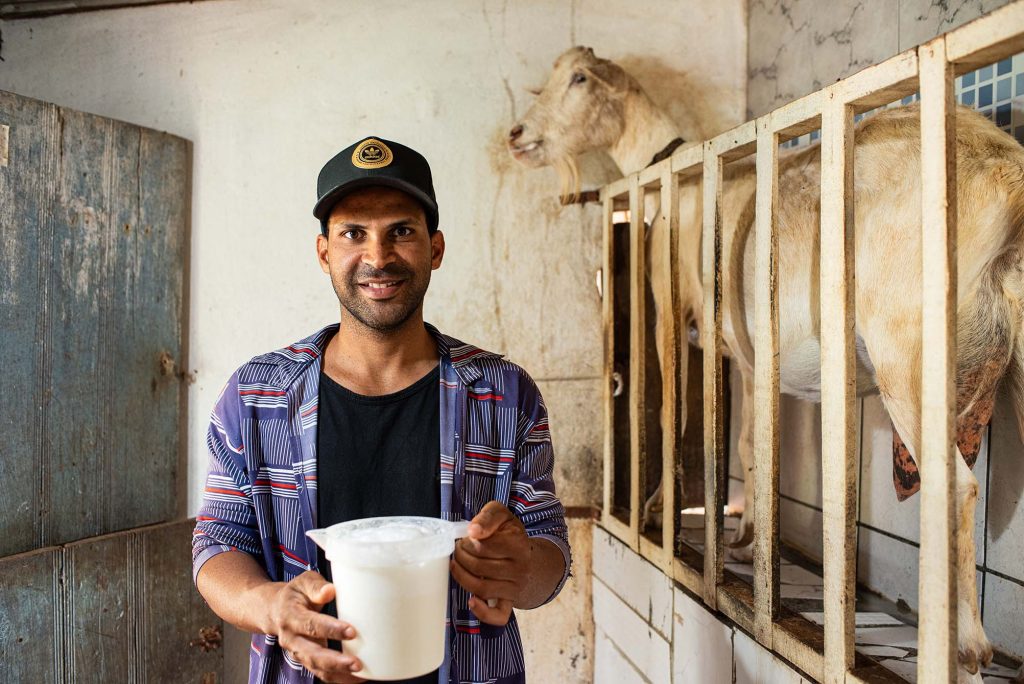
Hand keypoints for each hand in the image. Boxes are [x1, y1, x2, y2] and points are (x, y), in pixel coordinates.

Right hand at [266, 571, 364, 682]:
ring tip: (360, 673)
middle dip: (334, 661)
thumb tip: (330, 591)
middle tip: (356, 663)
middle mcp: (291, 638)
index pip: (310, 625)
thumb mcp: (303, 582)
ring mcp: (297, 652)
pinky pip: (320, 673)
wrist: (276, 610)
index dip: (330, 630)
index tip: (351, 632)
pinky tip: (355, 678)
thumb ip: (316, 586)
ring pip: (316, 667)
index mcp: (290, 616)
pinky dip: (337, 677)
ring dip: (337, 673)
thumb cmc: (296, 594)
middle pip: (312, 654)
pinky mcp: (305, 660)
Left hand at [450, 501, 533, 625]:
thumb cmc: (510, 535)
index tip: (465, 537)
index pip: (484, 546)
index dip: (468, 541)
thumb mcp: (502, 516)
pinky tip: (471, 601)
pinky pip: (498, 615)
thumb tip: (473, 531)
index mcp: (519, 545)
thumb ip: (488, 517)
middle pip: (480, 566)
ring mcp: (515, 588)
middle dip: (461, 556)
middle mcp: (520, 569)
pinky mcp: (509, 603)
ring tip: (456, 564)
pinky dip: (482, 612)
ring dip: (461, 576)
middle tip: (457, 549)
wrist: (529, 559)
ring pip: (482, 588)